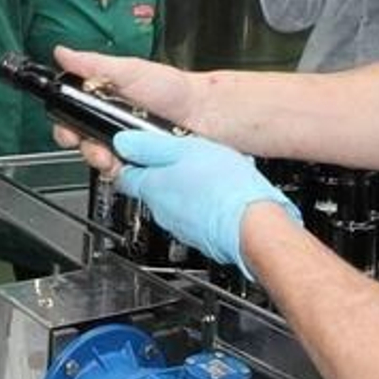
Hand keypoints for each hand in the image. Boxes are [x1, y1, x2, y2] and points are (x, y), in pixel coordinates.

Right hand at [46, 48, 198, 172]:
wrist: (205, 115)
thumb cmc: (172, 89)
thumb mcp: (129, 70)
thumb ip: (93, 64)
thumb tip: (63, 54)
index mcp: (101, 102)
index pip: (70, 117)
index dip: (65, 126)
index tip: (68, 132)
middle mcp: (110, 125)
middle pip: (81, 143)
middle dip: (84, 148)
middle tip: (96, 148)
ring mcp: (124, 146)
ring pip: (99, 161)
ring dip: (103, 162)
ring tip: (116, 157)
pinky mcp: (138, 164)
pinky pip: (120, 175)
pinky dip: (123, 173)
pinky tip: (132, 165)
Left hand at [112, 129, 299, 276]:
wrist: (255, 226)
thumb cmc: (225, 189)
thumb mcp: (184, 150)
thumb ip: (150, 146)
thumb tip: (123, 142)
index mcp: (152, 188)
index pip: (122, 174)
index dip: (126, 159)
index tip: (132, 149)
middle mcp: (161, 211)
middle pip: (149, 186)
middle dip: (162, 170)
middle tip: (182, 155)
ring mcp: (181, 226)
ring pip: (173, 200)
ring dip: (184, 185)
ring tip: (207, 171)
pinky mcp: (201, 235)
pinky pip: (194, 215)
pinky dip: (201, 202)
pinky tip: (219, 192)